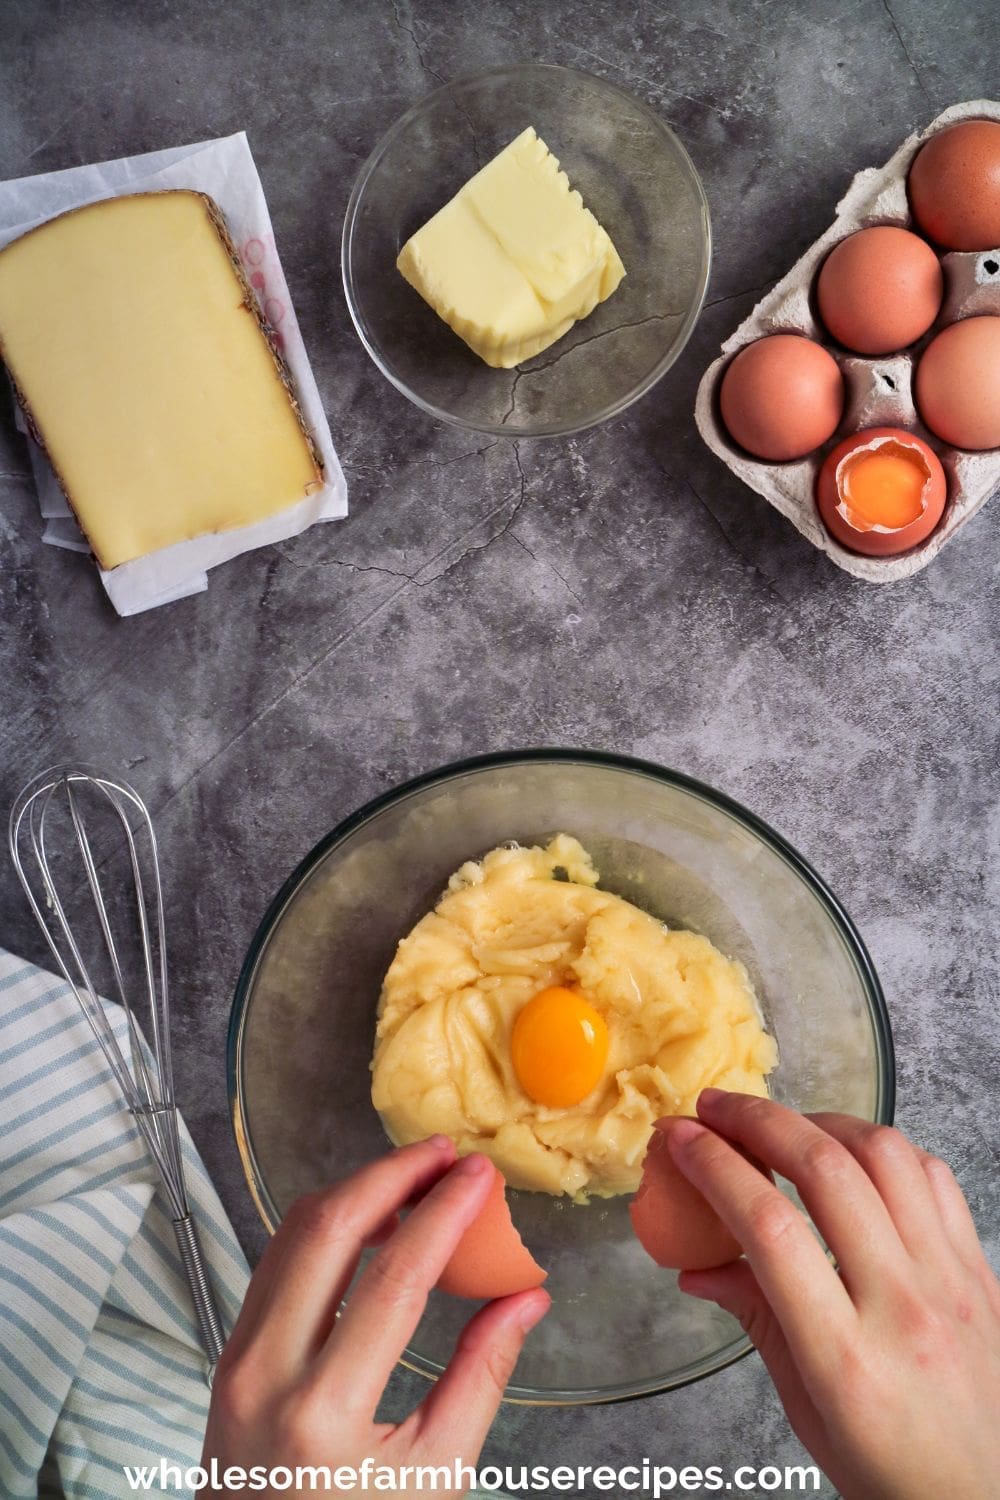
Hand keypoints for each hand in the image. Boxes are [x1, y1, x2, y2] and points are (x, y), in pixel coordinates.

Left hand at [203, 1137, 548, 1496]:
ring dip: (355, 1191)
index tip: (479, 1174)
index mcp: (323, 1413)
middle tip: (444, 1154)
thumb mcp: (435, 1478)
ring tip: (414, 1177)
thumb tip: (526, 1298)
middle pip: (327, 1229)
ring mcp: (236, 1360)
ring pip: (291, 1234)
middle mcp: (266, 1373)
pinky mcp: (229, 1355)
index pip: (393, 1278)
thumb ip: (481, 1378)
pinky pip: (275, 1262)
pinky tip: (368, 1220)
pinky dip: (324, 1226)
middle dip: (390, 1175)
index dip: (443, 1213)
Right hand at [669, 1091, 999, 1499]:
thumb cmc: (893, 1471)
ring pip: (885, 1154)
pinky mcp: (980, 1268)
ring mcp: (951, 1280)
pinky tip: (852, 1156)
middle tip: (716, 1107)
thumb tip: (696, 1267)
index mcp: (844, 1357)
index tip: (680, 1138)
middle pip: (826, 1171)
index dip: (714, 1168)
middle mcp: (903, 1306)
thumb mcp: (806, 1411)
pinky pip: (933, 1176)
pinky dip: (883, 1148)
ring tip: (783, 1125)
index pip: (769, 1228)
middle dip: (758, 1121)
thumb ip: (757, 1320)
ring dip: (821, 1121)